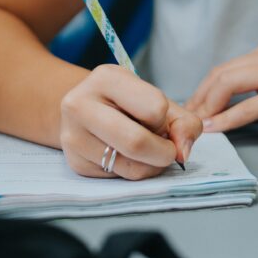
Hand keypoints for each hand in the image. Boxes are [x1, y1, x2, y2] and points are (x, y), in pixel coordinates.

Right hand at [59, 64, 201, 178]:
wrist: (88, 110)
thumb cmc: (130, 104)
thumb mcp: (160, 100)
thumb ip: (185, 123)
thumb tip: (181, 154)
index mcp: (107, 78)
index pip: (155, 108)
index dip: (164, 120)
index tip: (157, 119)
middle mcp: (81, 105)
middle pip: (136, 142)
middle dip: (164, 152)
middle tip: (167, 149)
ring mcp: (73, 136)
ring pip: (131, 167)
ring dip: (151, 165)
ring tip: (147, 150)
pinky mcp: (75, 162)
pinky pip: (120, 178)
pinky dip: (134, 171)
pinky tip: (128, 156)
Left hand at [185, 42, 257, 138]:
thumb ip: (251, 91)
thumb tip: (213, 107)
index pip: (223, 69)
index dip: (200, 92)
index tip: (189, 113)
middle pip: (221, 74)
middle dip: (198, 100)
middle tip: (186, 123)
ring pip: (230, 84)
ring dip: (208, 108)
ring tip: (196, 128)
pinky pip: (250, 106)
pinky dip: (228, 119)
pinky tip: (216, 129)